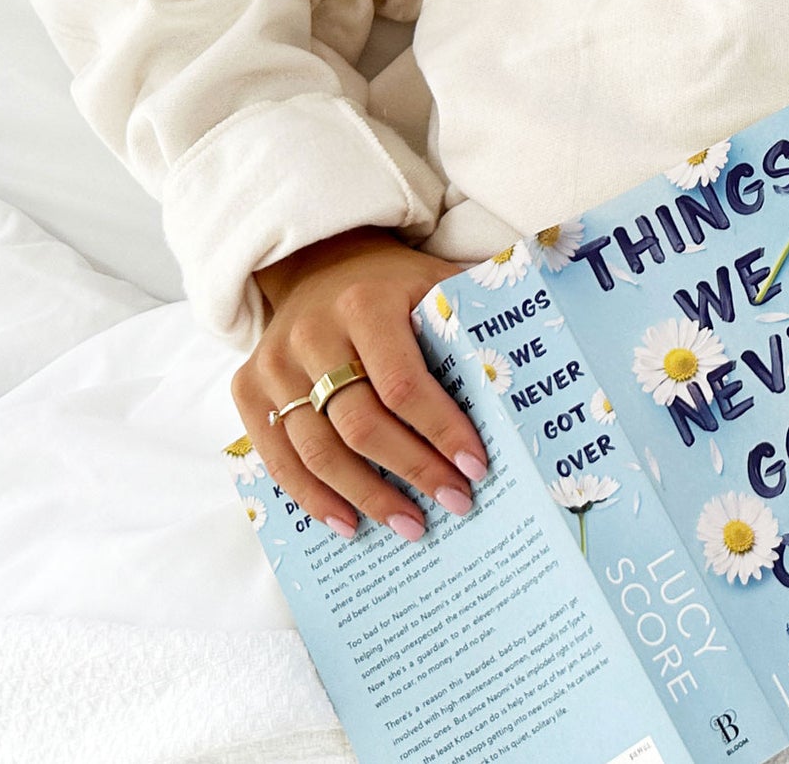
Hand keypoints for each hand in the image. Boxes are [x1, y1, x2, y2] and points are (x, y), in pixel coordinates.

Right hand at [233, 226, 480, 542]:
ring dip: (365, 497)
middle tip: (454, 504)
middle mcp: (312, 333)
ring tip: (410, 526)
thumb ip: (475, 313)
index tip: (476, 467)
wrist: (319, 264)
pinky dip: (313, 498)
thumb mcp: (435, 283)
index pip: (404, 385)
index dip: (441, 431)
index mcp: (365, 303)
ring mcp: (273, 364)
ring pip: (316, 451)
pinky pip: (278, 458)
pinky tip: (349, 522)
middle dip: (412, 472)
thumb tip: (541, 357)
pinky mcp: (248, 387)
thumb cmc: (394, 284)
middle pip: (361, 425)